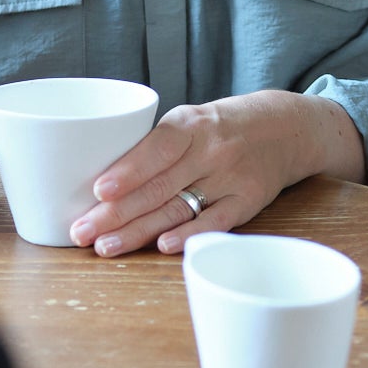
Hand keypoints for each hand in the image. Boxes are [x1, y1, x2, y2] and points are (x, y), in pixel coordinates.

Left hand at [69, 90, 364, 256]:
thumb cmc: (222, 126)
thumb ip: (155, 146)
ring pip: (178, 208)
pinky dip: (189, 234)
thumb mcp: (192, 119)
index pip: (157, 148)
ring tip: (106, 247)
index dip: (128, 170)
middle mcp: (211, 150)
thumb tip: (101, 185)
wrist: (286, 127)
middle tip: (81, 232)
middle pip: (158, 186)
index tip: (98, 191)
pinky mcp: (247, 201)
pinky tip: (164, 246)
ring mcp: (231, 177)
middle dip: (115, 213)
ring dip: (139, 232)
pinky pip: (215, 221)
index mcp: (191, 124)